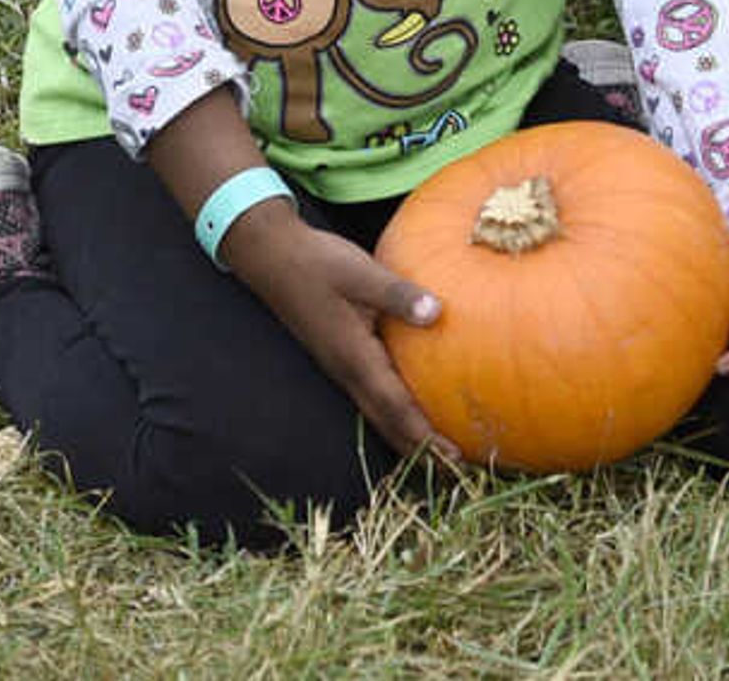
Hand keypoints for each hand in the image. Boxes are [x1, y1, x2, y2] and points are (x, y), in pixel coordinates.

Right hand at [217, 204, 464, 470]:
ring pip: (377, 411)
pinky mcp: (340, 355)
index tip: (452, 458)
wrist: (273, 257)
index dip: (424, 436)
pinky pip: (372, 393)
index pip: (395, 408)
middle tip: (456, 469)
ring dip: (407, 432)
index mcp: (354, 357)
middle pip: (386, 422)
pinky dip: (395, 408)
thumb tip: (437, 313)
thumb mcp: (361, 272)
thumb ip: (398, 294)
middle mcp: (346, 370)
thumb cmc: (319, 262)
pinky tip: (414, 401)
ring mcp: (341, 366)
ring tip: (439, 447)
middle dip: (419, 448)